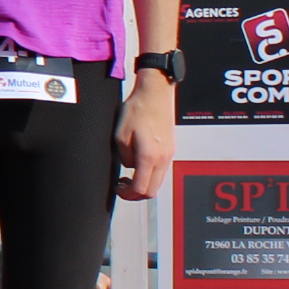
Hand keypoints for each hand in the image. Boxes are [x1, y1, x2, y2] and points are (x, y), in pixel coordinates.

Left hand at [113, 73, 174, 201]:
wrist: (155, 94)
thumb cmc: (138, 110)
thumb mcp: (120, 136)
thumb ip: (124, 157)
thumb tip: (130, 167)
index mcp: (149, 156)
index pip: (140, 188)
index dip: (127, 194)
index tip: (118, 188)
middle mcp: (163, 158)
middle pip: (152, 191)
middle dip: (136, 194)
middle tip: (122, 186)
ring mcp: (169, 154)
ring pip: (158, 182)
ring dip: (143, 184)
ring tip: (128, 176)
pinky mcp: (170, 149)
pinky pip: (161, 171)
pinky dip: (150, 175)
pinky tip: (138, 166)